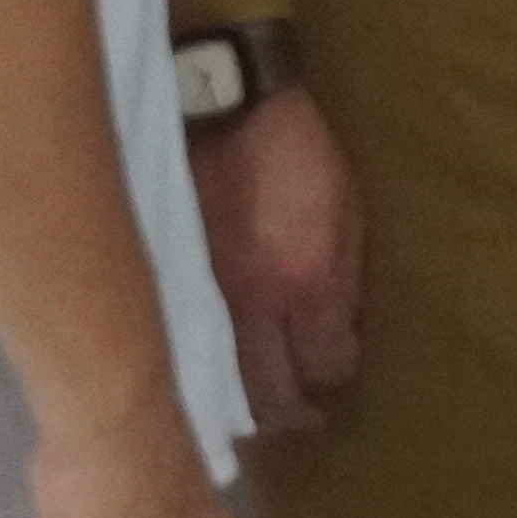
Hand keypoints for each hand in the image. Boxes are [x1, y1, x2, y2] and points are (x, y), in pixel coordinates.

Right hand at [188, 85, 363, 436]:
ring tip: (263, 403)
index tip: (339, 368)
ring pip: (222, 388)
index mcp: (305, 279)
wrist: (214, 105)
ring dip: (247, 405)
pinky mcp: (169, 289)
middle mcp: (251, 305)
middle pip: (270, 396)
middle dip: (293, 412)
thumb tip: (347, 329)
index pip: (326, 365)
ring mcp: (203, 302)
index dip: (337, 374)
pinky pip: (188, 355)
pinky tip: (219, 375)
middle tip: (305, 412)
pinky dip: (207, 375)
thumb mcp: (345, 204)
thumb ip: (346, 274)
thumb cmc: (294, 149)